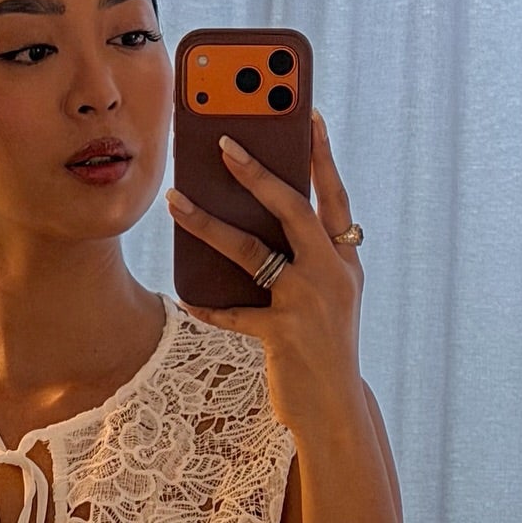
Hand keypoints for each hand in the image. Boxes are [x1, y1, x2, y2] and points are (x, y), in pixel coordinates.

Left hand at [165, 105, 365, 441]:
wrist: (335, 409)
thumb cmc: (322, 348)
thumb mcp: (325, 297)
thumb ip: (305, 259)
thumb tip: (252, 218)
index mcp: (346, 261)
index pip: (334, 197)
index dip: (322, 155)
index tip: (309, 113)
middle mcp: (333, 275)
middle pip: (294, 210)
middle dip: (258, 173)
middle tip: (223, 141)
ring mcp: (309, 304)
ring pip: (252, 251)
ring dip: (208, 223)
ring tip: (176, 200)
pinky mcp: (283, 336)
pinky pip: (233, 312)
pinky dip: (207, 305)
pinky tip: (185, 297)